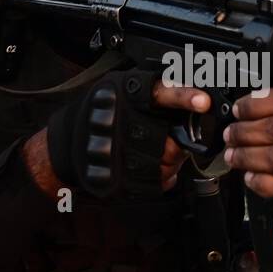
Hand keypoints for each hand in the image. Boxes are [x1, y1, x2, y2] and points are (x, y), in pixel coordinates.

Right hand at [33, 70, 209, 200]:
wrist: (69, 140)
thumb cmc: (105, 112)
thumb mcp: (124, 87)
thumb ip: (159, 90)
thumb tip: (198, 98)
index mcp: (123, 92)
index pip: (160, 92)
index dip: (183, 96)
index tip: (203, 102)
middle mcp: (117, 121)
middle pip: (169, 141)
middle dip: (177, 146)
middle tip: (171, 141)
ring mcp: (113, 153)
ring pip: (164, 166)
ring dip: (169, 164)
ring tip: (154, 153)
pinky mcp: (112, 179)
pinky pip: (153, 184)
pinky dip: (159, 179)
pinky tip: (147, 167)